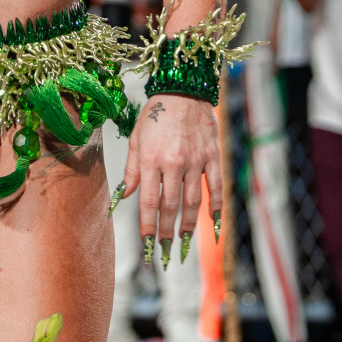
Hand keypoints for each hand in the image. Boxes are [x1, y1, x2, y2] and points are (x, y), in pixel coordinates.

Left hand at [121, 92, 220, 263]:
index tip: (146, 244)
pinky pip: (216, 187)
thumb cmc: (156, 113)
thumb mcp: (136, 138)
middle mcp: (174, 163)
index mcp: (151, 159)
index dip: (147, 225)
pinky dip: (216, 207)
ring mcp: (196, 161)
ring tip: (183, 242)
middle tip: (164, 251)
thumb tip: (125, 196)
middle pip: (170, 206)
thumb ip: (131, 169)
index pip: (149, 201)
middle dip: (165, 231)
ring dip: (188, 225)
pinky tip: (213, 223)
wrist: (184, 90)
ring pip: (192, 201)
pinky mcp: (212, 157)